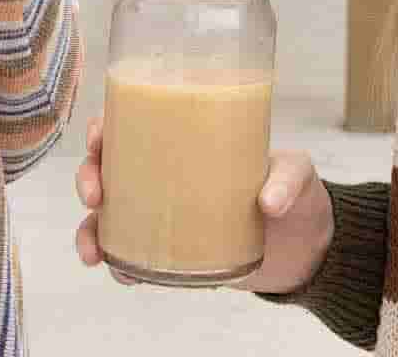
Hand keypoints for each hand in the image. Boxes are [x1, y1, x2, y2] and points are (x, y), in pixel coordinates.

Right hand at [73, 117, 334, 294]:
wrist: (309, 248)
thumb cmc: (297, 193)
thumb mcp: (298, 173)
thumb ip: (287, 180)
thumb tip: (267, 203)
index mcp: (188, 143)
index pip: (134, 125)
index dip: (105, 128)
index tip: (98, 139)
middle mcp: (168, 176)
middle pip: (109, 168)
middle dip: (88, 178)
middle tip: (94, 195)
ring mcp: (167, 216)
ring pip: (110, 216)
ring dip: (90, 230)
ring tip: (94, 250)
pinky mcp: (174, 253)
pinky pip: (134, 257)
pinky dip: (120, 265)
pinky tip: (120, 272)